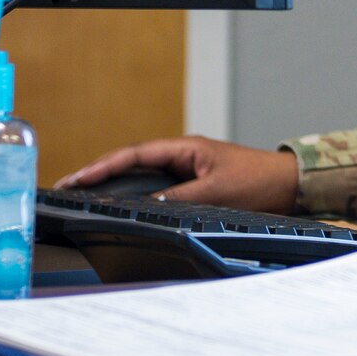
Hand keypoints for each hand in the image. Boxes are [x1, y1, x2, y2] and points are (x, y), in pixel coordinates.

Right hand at [55, 136, 299, 212]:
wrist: (289, 185)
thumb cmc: (258, 181)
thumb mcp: (217, 191)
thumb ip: (181, 198)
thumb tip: (147, 206)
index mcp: (185, 149)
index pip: (135, 154)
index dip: (104, 166)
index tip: (77, 177)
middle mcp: (182, 156)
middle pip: (132, 164)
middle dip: (99, 174)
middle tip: (67, 188)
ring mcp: (186, 169)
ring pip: (142, 176)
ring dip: (115, 186)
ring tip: (83, 197)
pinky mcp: (193, 184)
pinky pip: (157, 188)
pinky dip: (136, 196)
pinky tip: (122, 207)